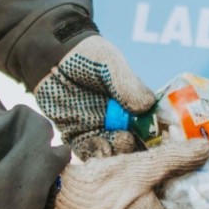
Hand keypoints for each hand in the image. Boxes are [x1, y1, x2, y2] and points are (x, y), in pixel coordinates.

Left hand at [34, 35, 153, 159]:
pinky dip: (95, 153)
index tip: (159, 136)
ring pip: (112, 148)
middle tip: (130, 140)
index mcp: (131, 101)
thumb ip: (127, 84)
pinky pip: (87, 150)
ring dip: (116, 152)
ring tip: (114, 145)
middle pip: (133, 140)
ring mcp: (97, 127)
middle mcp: (117, 118)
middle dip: (135, 146)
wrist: (50, 54)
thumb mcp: (111, 63)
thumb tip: (146, 107)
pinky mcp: (75, 134)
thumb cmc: (86, 55)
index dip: (156, 132)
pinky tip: (100, 149)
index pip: (149, 121)